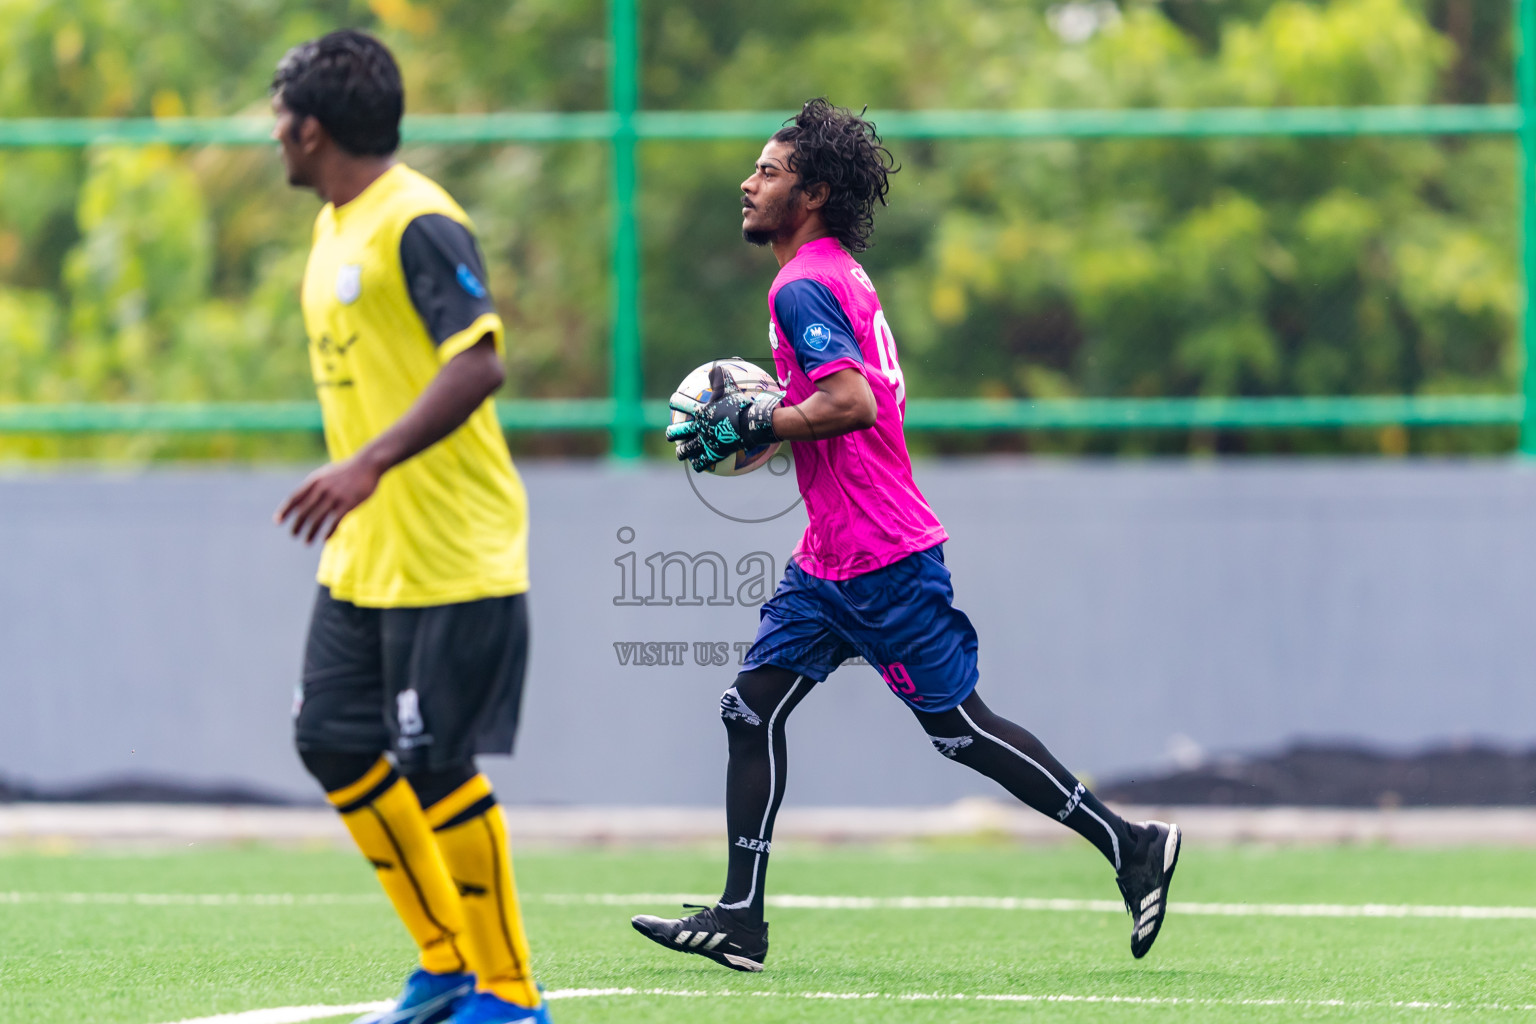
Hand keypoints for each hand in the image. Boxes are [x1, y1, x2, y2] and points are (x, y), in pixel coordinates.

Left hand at [274, 454, 382, 543]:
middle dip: (297, 525)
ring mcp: (335, 496)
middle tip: (293, 536)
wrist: (368, 464)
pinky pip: (335, 521)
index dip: (285, 510)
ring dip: (310, 532)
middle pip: (304, 511)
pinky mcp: (348, 503)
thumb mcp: (327, 474)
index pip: (295, 498)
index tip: (278, 522)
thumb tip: (302, 499)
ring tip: (306, 542)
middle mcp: (322, 488)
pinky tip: (324, 540)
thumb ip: (314, 485)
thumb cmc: (347, 471)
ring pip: (317, 518)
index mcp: (315, 481)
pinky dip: (328, 532)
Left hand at [666, 365, 781, 471]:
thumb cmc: (740, 405)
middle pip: (678, 431)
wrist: (749, 424)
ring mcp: (704, 442)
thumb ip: (720, 378)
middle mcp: (698, 427)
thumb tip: (714, 367)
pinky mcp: (713, 453)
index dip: (676, 401)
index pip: (682, 404)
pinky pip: (702, 462)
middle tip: (670, 433)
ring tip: (680, 452)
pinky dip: (698, 464)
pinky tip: (697, 466)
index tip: (672, 402)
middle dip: (672, 432)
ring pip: (686, 449)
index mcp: (700, 411)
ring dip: (681, 451)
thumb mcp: (730, 388)